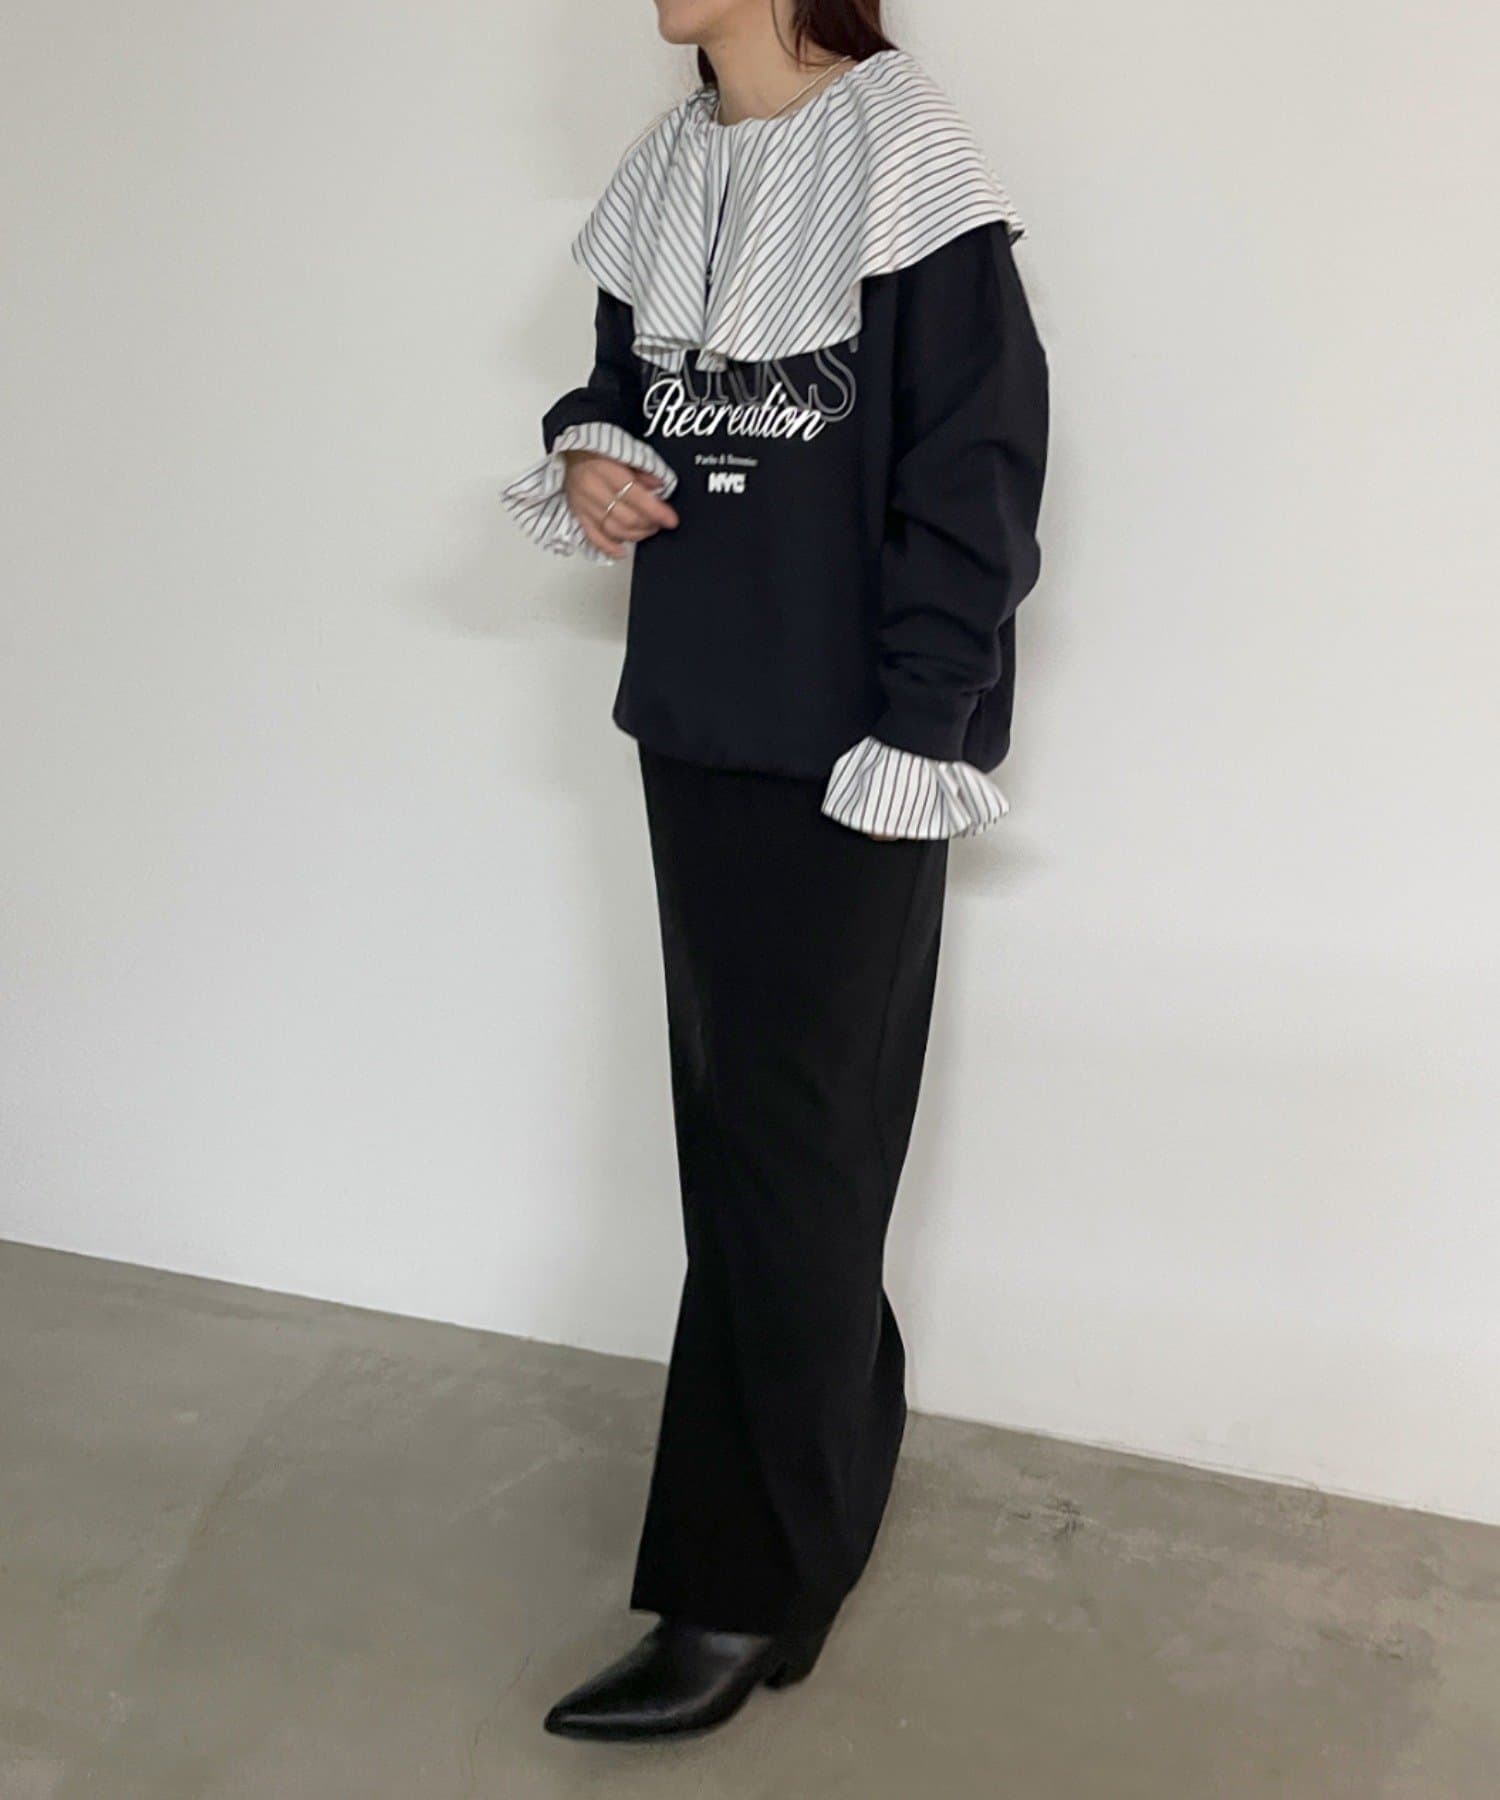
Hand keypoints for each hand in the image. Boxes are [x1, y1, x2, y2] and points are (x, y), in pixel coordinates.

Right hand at [563, 451, 678, 559]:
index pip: (636, 496)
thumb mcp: (621, 451)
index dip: (656, 511)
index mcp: (605, 470)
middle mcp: (593, 490)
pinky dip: (609, 548)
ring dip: (635, 535)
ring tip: (647, 530)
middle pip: (626, 518)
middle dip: (648, 524)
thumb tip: (660, 486)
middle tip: (659, 523)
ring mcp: (584, 506)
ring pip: (614, 530)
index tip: (671, 520)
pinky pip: (594, 537)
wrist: (568, 452)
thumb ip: (641, 471)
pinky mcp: (578, 516)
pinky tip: (622, 551)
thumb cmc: (596, 451)